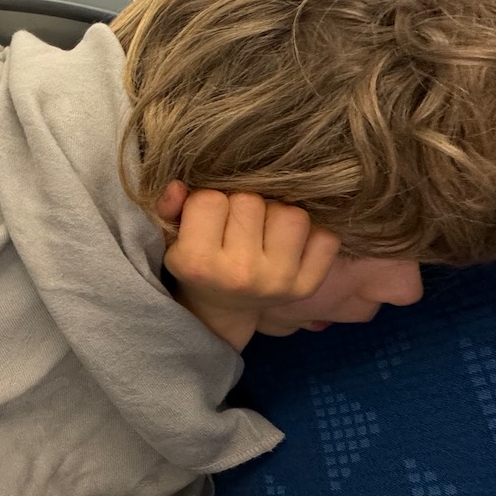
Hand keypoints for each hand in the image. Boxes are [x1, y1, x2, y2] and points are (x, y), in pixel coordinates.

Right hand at [154, 181, 341, 350]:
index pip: (209, 199)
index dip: (207, 203)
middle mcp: (239, 274)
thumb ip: (170, 209)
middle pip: (250, 201)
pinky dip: (311, 236)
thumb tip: (178, 186)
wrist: (224, 309)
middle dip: (242, 206)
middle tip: (235, 226)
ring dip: (277, 216)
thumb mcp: (173, 239)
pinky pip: (325, 238)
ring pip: (291, 215)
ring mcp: (277, 281)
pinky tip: (288, 245)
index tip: (206, 220)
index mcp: (198, 263)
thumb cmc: (197, 263)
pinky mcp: (306, 286)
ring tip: (264, 231)